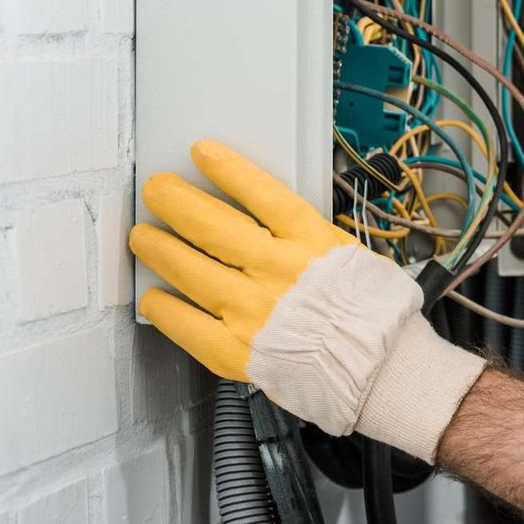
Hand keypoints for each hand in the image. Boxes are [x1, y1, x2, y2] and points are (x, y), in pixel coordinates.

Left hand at [129, 140, 483, 461]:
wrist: (380, 370)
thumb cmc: (372, 315)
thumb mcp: (349, 255)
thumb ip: (307, 238)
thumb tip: (268, 219)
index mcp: (312, 244)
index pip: (263, 196)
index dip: (229, 170)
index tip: (202, 153)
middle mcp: (279, 272)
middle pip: (215, 227)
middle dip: (177, 202)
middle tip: (157, 189)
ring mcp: (254, 311)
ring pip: (192, 271)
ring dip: (160, 248)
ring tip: (143, 235)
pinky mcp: (237, 350)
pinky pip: (188, 325)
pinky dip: (166, 308)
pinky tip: (154, 295)